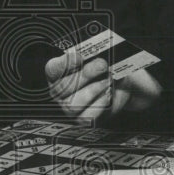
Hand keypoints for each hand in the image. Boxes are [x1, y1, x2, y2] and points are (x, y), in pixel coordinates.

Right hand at [45, 49, 161, 119]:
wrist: (120, 85)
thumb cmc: (103, 69)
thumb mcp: (97, 57)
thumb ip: (91, 55)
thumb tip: (94, 55)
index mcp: (57, 73)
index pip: (53, 69)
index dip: (65, 63)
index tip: (80, 57)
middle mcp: (59, 92)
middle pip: (64, 87)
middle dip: (85, 75)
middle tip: (102, 65)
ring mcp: (69, 107)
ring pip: (74, 104)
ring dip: (94, 90)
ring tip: (108, 80)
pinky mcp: (82, 119)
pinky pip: (87, 115)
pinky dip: (100, 103)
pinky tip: (108, 94)